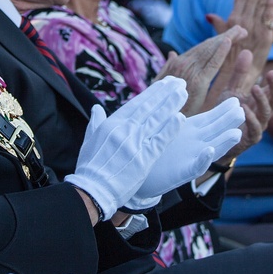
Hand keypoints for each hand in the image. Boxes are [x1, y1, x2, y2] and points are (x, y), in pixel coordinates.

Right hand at [65, 77, 186, 217]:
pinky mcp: (143, 159)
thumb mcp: (89, 141)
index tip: (164, 84)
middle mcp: (123, 130)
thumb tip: (96, 108)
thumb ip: (96, 123)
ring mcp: (134, 143)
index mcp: (111, 124)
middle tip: (179, 82)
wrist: (91, 191)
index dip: (152, 93)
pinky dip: (170, 129)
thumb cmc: (90, 168)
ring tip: (183, 93)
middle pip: (148, 107)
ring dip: (171, 105)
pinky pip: (160, 141)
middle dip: (165, 93)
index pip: (136, 104)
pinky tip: (180, 118)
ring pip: (156, 120)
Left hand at [125, 97, 243, 209]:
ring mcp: (191, 158)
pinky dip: (203, 159)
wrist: (142, 173)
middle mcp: (195, 144)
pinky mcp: (182, 173)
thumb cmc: (154, 147)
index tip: (236, 100)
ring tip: (236, 134)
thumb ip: (176, 111)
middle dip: (229, 122)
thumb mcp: (167, 125)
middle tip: (242, 111)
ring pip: (212, 148)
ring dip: (224, 142)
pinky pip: (195, 166)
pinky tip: (209, 150)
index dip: (222, 110)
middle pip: (216, 131)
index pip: (211, 118)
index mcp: (191, 131)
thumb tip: (178, 86)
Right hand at [156, 25, 245, 115]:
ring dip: (227, 39)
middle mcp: (182, 64)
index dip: (216, 41)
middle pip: (208, 47)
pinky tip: (230, 41)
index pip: (200, 49)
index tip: (229, 36)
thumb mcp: (164, 84)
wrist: (162, 120)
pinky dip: (221, 51)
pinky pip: (213, 63)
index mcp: (176, 64)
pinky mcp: (198, 81)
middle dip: (226, 37)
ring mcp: (190, 71)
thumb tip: (172, 53)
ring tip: (241, 32)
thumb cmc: (163, 104)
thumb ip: (169, 68)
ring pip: (212, 51)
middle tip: (241, 30)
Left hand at [223, 65, 272, 158]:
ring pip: (266, 112)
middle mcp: (263, 113)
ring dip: (262, 100)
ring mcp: (259, 126)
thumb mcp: (231, 91)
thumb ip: (240, 74)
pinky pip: (254, 128)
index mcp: (261, 101)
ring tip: (255, 88)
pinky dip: (250, 118)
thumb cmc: (227, 115)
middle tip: (271, 73)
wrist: (216, 139)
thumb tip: (247, 51)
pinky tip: (245, 109)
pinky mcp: (250, 138)